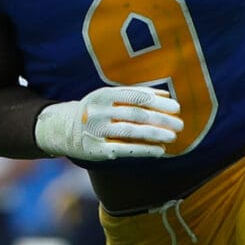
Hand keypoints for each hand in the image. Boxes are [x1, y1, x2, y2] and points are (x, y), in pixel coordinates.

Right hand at [34, 85, 182, 161]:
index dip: (158, 103)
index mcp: (105, 95)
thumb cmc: (97, 110)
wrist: (64, 129)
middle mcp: (99, 111)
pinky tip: (159, 150)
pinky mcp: (96, 149)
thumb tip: (167, 96)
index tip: (177, 108)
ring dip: (154, 134)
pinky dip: (144, 150)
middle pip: (136, 114)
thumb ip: (137, 95)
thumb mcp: (111, 97)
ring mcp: (97, 130)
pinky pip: (124, 149)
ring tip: (172, 137)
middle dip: (161, 119)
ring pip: (130, 132)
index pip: (136, 97)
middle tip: (180, 125)